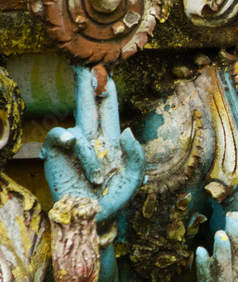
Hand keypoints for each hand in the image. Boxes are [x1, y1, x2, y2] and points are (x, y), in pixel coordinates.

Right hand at [41, 64, 144, 222]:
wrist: (93, 220)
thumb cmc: (113, 201)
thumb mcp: (133, 180)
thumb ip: (136, 156)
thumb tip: (127, 130)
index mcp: (111, 142)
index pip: (109, 110)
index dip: (107, 91)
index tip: (107, 70)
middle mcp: (91, 138)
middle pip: (88, 104)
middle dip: (85, 83)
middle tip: (84, 61)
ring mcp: (73, 145)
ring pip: (81, 129)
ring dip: (92, 155)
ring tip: (97, 179)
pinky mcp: (56, 153)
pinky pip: (63, 136)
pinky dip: (72, 143)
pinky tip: (74, 148)